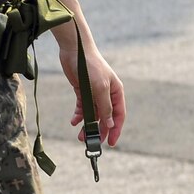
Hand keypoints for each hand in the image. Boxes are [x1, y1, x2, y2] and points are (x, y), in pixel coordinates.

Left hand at [61, 29, 124, 148]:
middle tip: (91, 142)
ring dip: (87, 125)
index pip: (119, 115)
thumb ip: (105, 106)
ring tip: (80, 135)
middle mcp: (107, 94)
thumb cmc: (91, 66)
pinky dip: (79, 114)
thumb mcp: (100, 88)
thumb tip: (111, 123)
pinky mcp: (82, 90)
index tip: (110, 143)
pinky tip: (74, 121)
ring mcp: (94, 92)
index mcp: (116, 92)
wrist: (74, 50)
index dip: (115, 129)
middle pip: (105, 117)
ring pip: (93, 113)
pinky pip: (82, 106)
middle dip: (99, 130)